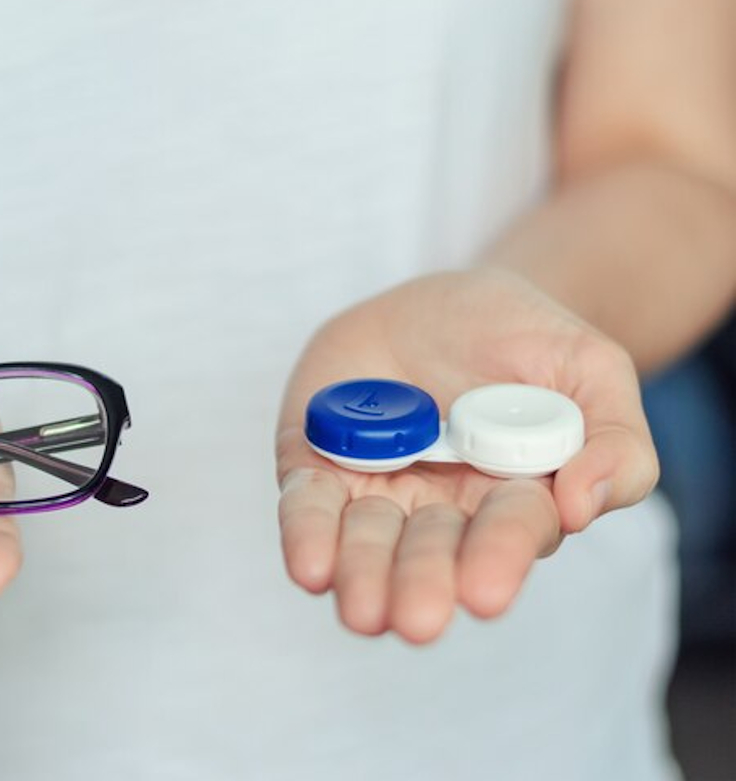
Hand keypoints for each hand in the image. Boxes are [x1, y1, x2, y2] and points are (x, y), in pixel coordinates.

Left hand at [275, 270, 658, 642]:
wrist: (446, 300)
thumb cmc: (527, 340)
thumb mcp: (590, 367)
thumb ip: (613, 439)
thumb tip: (584, 503)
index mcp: (515, 497)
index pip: (509, 533)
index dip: (498, 559)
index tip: (486, 593)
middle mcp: (442, 509)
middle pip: (430, 553)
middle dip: (422, 584)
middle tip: (415, 620)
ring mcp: (377, 489)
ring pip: (365, 542)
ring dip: (362, 575)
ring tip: (362, 611)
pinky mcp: (319, 464)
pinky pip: (309, 502)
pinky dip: (307, 531)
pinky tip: (311, 565)